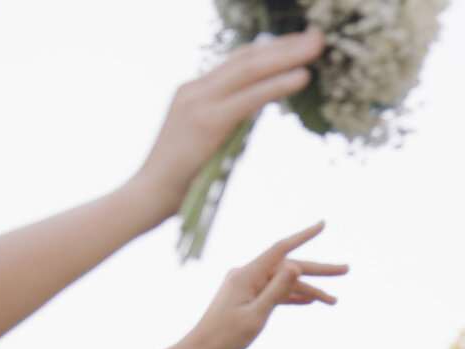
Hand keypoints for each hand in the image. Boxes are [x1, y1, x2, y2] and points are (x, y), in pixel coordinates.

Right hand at [129, 34, 326, 222]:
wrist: (147, 197)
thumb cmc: (178, 184)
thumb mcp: (205, 146)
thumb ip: (226, 127)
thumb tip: (251, 118)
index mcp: (194, 93)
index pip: (236, 63)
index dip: (268, 51)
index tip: (296, 45)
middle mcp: (196, 89)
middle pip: (247, 57)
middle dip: (284, 45)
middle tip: (317, 36)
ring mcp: (199, 102)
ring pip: (250, 69)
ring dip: (287, 55)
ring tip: (317, 46)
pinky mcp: (208, 121)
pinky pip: (250, 97)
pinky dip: (278, 85)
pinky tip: (302, 77)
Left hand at [178, 226, 348, 348]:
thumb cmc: (225, 338)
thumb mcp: (256, 316)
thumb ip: (277, 291)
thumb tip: (295, 266)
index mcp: (248, 275)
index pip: (281, 249)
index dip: (304, 236)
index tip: (322, 225)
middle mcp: (247, 274)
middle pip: (288, 266)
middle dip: (318, 270)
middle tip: (345, 270)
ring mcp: (246, 285)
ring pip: (283, 282)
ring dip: (309, 290)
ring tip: (334, 301)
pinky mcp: (245, 297)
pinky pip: (274, 292)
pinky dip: (292, 296)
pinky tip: (309, 300)